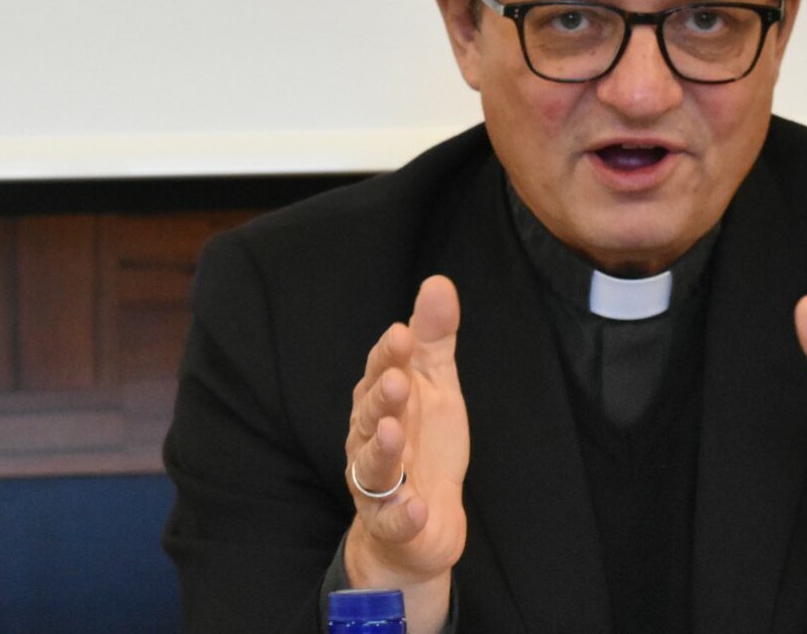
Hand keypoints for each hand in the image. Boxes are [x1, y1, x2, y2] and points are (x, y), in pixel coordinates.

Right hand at [343, 275, 469, 629]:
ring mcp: (377, 485)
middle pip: (369, 417)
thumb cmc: (422, 444)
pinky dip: (402, 513)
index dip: (388, 357)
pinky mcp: (392, 524)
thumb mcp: (435, 387)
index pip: (379, 375)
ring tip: (395, 432)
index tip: (402, 335)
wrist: (419, 525)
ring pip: (372, 465)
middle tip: (396, 380)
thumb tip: (437, 281)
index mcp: (380, 404)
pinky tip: (415, 506)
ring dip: (383, 449)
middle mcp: (369, 441)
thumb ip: (433, 339)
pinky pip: (393, 520)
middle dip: (381, 398)